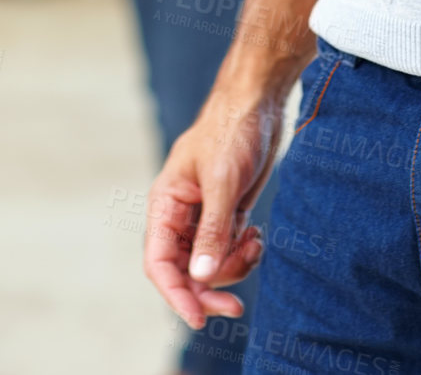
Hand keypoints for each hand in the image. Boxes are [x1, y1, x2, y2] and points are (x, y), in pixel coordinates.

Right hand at [144, 89, 281, 330]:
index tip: (198, 318)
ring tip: (255, 244)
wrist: (260, 101)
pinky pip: (230, 251)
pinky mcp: (228, 214)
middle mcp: (181, 215)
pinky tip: (258, 236)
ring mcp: (205, 217)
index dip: (174, 294)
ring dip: (233, 266)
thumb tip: (200, 276)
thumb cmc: (232, 129)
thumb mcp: (222, 180)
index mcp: (165, 203)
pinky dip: (245, 253)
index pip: (159, 262)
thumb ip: (211, 229)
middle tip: (235, 308)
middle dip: (209, 289)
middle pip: (185, 271)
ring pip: (211, 265)